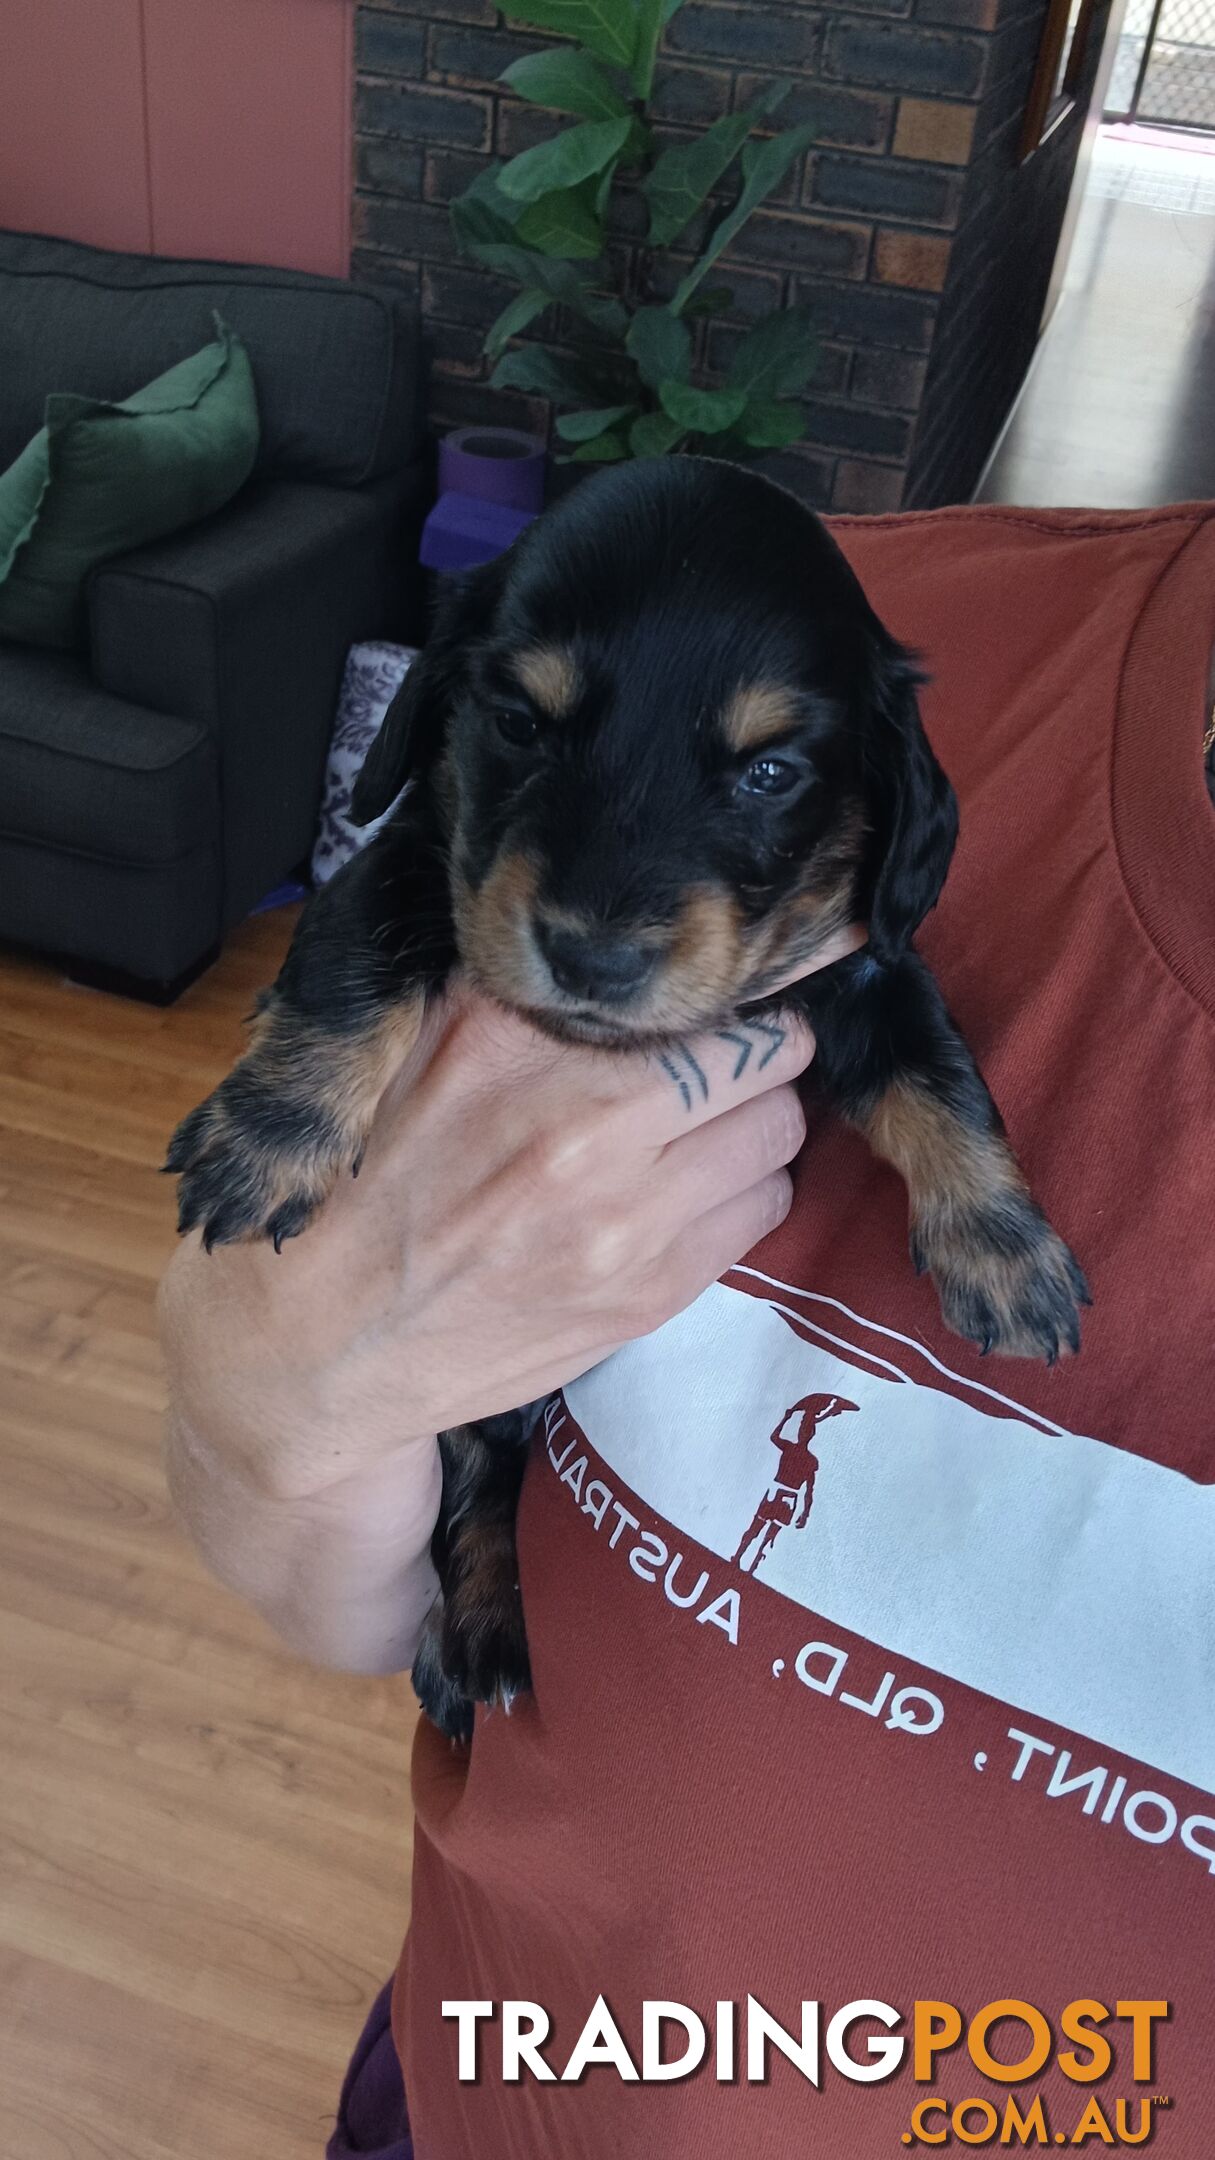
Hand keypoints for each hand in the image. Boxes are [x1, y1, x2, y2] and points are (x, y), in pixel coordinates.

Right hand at [160, 924, 861, 1665]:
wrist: (319, 1350)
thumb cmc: (359, 1184)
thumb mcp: (408, 1046)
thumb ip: (508, 985)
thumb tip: (606, 927)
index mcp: (511, 1043)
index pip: (690, 989)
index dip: (722, 987)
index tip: (720, 992)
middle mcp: (581, 1125)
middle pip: (766, 1058)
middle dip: (757, 1051)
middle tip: (728, 1056)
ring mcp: (623, 1222)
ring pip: (777, 1136)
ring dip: (755, 1123)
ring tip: (705, 1127)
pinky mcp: (647, 1296)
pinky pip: (761, 1214)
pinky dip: (742, 1193)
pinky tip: (689, 1191)